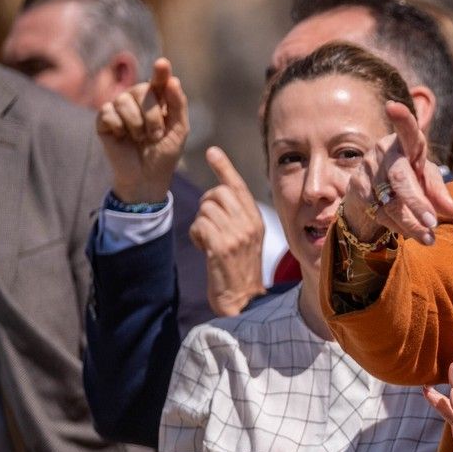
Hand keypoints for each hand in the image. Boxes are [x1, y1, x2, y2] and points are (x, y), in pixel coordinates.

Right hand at [95, 58, 188, 203]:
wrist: (147, 177)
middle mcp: (137, 100)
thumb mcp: (179, 130)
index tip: (163, 64)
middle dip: (152, 115)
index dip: (160, 72)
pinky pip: (108, 112)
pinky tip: (122, 137)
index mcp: (158, 100)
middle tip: (155, 135)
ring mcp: (119, 108)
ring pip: (123, 100)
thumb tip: (173, 80)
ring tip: (141, 138)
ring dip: (137, 124)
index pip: (159, 80)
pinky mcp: (104, 119)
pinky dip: (119, 127)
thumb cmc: (164, 153)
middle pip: (141, 90)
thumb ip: (178, 105)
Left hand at [189, 146, 266, 315]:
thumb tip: (219, 192)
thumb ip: (237, 217)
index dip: (224, 167)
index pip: (238, 186)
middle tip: (209, 226)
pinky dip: (196, 235)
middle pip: (216, 194)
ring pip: (205, 209)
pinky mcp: (222, 247)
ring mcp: (237, 235)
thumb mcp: (246, 239)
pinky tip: (204, 249)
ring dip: (200, 224)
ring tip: (208, 242)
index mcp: (256, 220)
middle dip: (205, 206)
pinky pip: (199, 225)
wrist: (243, 300)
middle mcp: (249, 224)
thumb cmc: (239, 270)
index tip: (212, 151)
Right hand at [344, 101, 452, 245]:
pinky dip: (397, 227)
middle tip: (432, 224)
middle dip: (417, 202)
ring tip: (429, 239)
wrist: (375, 189)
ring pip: (389, 202)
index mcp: (408, 144)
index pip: (406, 130)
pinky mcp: (357, 187)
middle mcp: (385, 151)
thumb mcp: (427, 180)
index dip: (402, 118)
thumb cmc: (411, 177)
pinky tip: (408, 233)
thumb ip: (439, 193)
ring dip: (410, 224)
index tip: (392, 106)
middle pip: (400, 178)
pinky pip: (379, 212)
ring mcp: (368, 168)